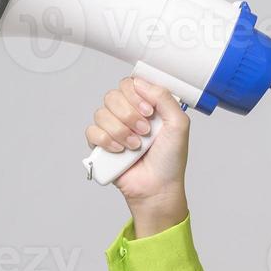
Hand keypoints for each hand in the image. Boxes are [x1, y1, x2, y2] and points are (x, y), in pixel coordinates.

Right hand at [84, 76, 190, 204]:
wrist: (157, 188)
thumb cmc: (170, 160)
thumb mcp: (179, 124)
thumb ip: (164, 97)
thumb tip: (141, 82)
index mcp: (145, 105)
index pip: (129, 84)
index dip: (135, 94)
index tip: (148, 111)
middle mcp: (128, 114)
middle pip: (112, 96)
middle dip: (129, 115)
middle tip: (144, 131)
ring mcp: (113, 129)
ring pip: (101, 114)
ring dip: (120, 131)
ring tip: (135, 146)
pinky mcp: (101, 145)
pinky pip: (92, 131)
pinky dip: (105, 140)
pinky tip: (119, 150)